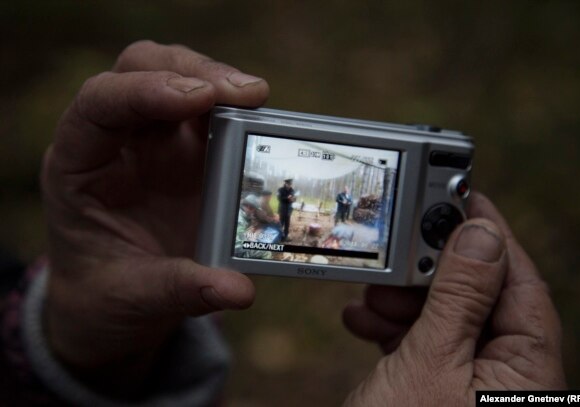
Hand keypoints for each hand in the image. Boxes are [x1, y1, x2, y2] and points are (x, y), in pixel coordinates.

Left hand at [42, 41, 268, 394]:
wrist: (117, 299)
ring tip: (258, 100)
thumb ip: (183, 289)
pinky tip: (262, 122)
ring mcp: (155, 139)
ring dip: (219, 81)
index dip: (145, 91)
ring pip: (180, 77)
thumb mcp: (134, 297)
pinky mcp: (190, 149)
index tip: (199, 98)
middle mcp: (116, 139)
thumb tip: (239, 289)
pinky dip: (237, 109)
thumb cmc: (109, 293)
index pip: (100, 104)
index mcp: (80, 165)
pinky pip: (212, 111)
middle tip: (246, 93)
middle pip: (142, 69)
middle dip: (193, 72)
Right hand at [343, 192, 565, 405]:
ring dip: (403, 304)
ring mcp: (474, 386)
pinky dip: (395, 330)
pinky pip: (426, 346)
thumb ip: (459, 297)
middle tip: (400, 255)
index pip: (522, 286)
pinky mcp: (442, 391)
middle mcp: (508, 378)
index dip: (492, 238)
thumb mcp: (430, 361)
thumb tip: (480, 234)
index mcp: (528, 374)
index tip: (463, 199)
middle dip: (431, 277)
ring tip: (372, 298)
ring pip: (447, 320)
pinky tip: (366, 321)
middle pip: (480, 300)